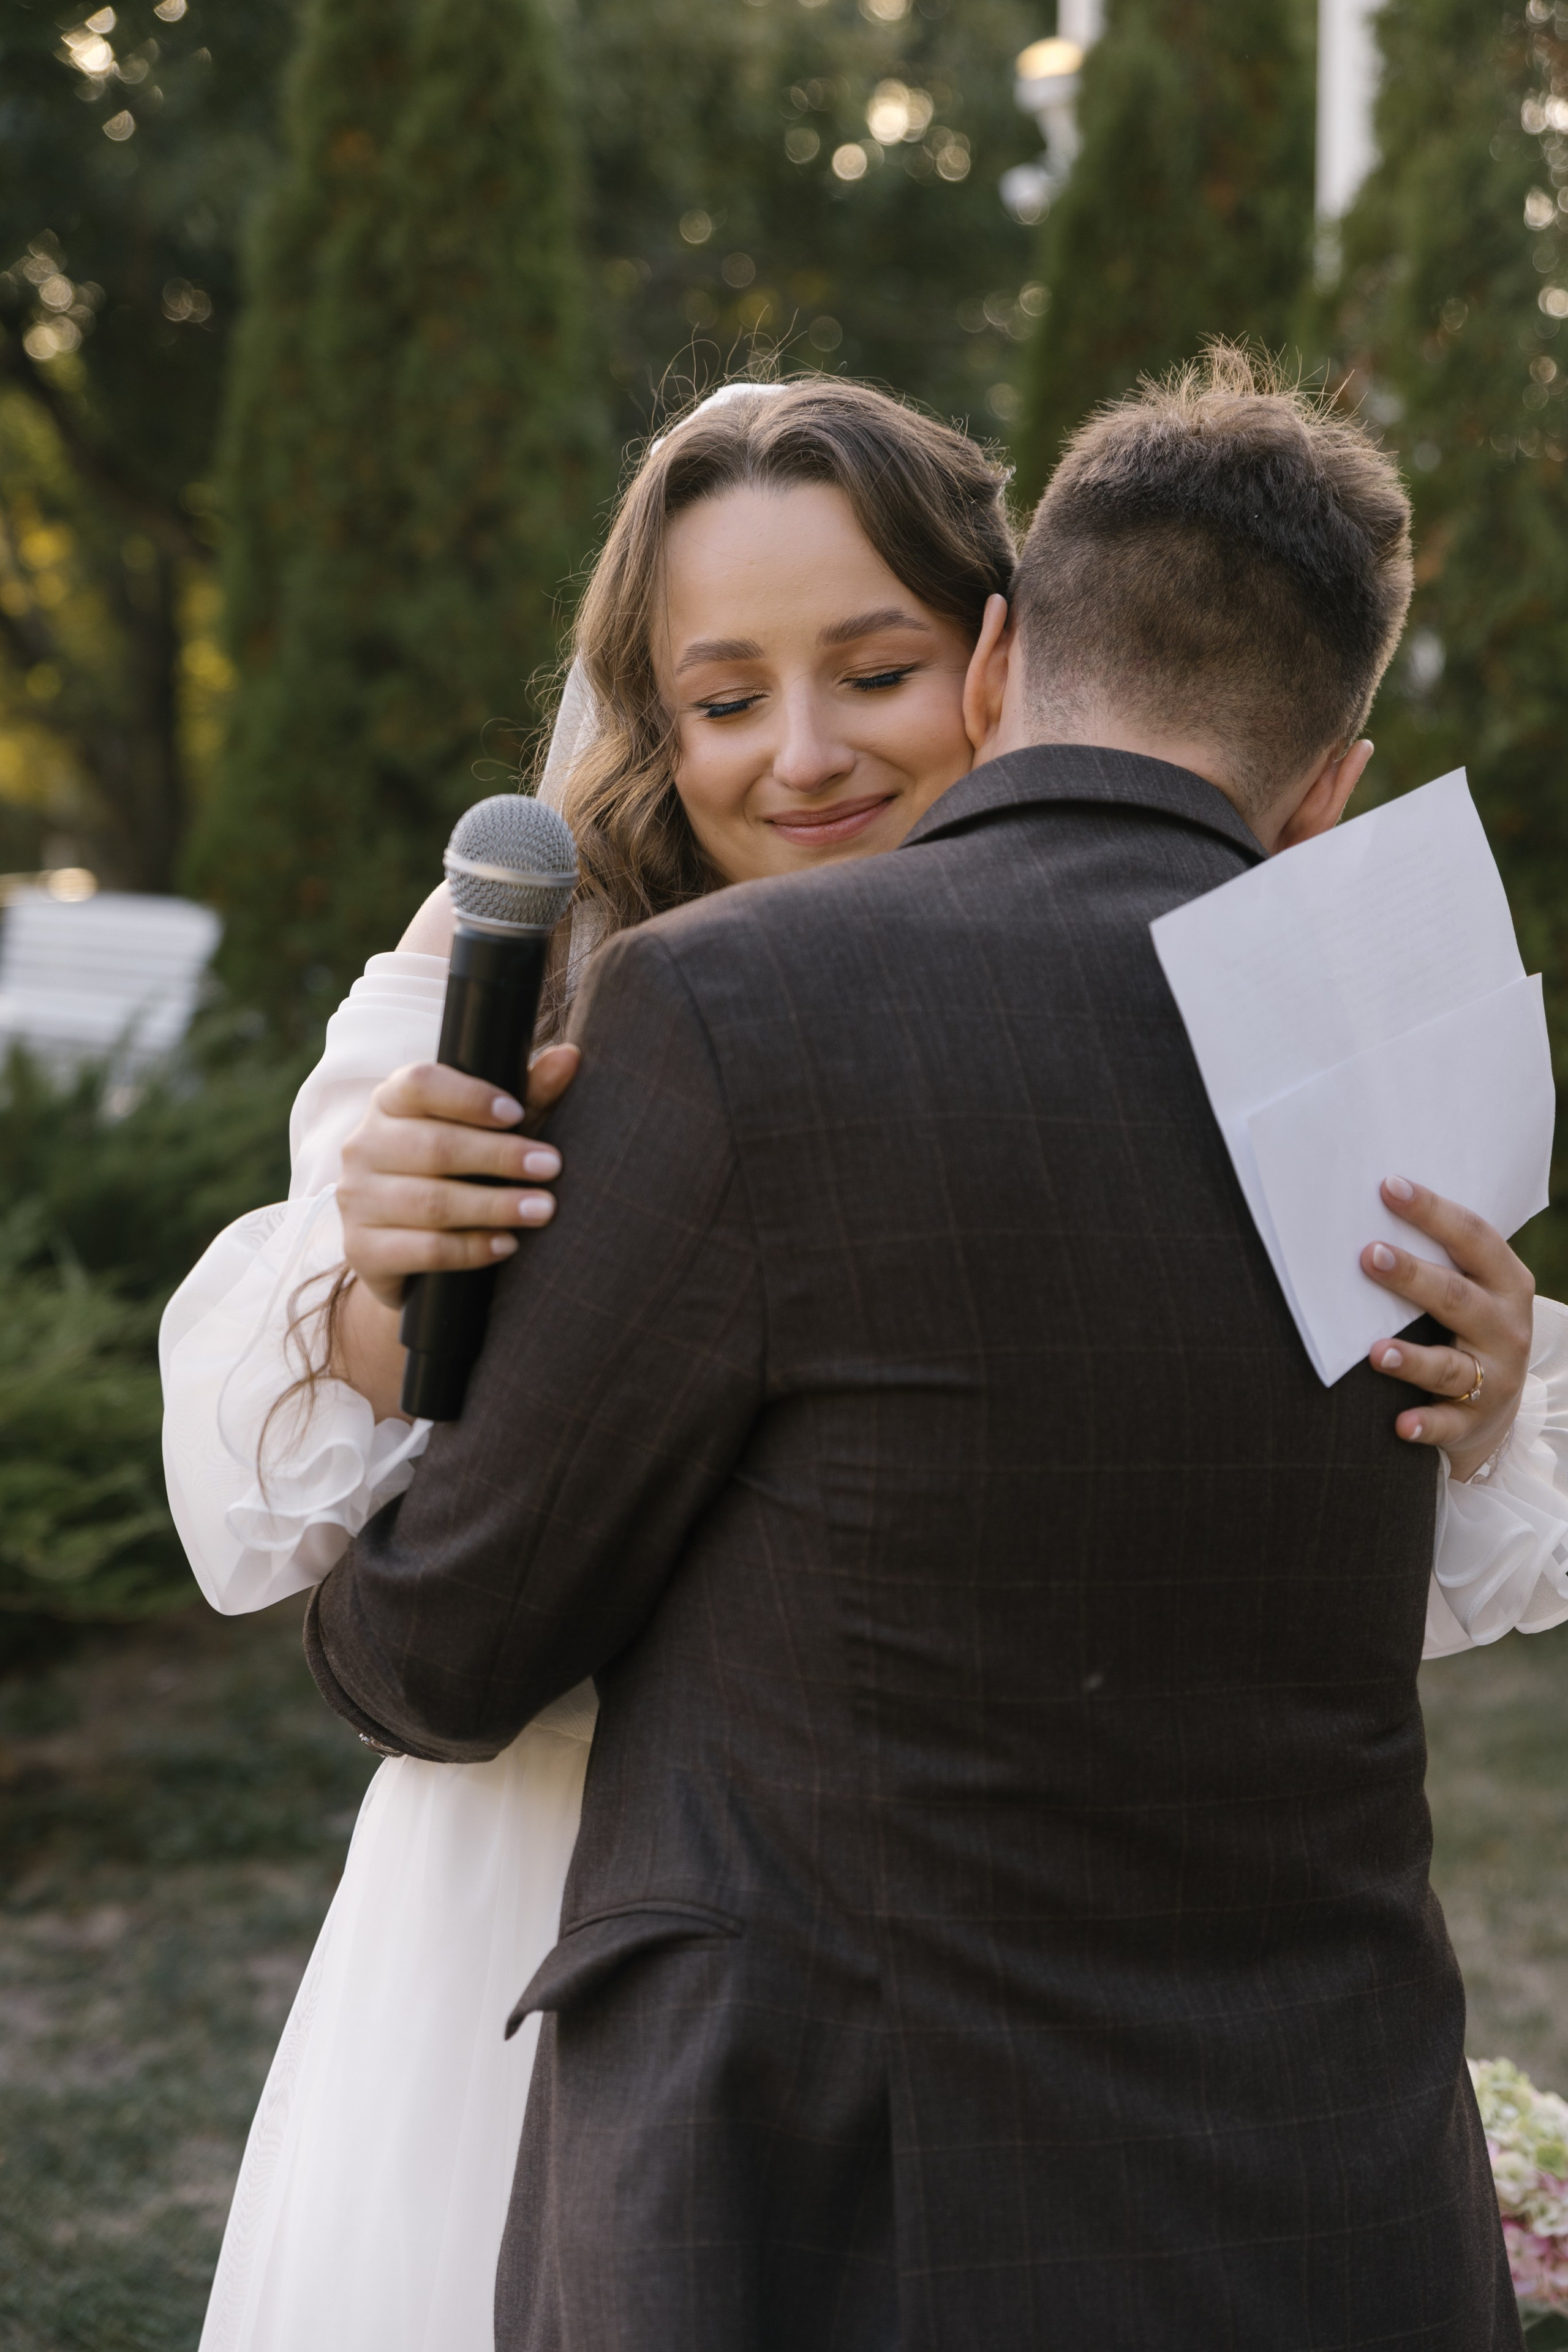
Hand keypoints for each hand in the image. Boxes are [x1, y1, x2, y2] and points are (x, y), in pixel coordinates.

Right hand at [337, 1045, 580, 1313]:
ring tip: (543, 1209)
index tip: (516, 1113)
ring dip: (495, 1206)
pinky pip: (424, 1248)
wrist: (408, 1253)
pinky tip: (507, 1245)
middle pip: (435, 1146)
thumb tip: (570, 1057)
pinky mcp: (362, 1249)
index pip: (420, 1084)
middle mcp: (364, 1145)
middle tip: (551, 1167)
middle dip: (500, 1157)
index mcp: (390, 1103)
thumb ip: (528, 1097)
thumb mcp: (492, 1134)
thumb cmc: (457, 1175)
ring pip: (432, 1201)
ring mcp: (357, 1199)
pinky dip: (471, 1249)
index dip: (469, 1096)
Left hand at [1363, 1177, 1534, 1481]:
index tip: (1387, 1186)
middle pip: (1457, 1297)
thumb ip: (1438, 1256)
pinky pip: (1448, 1423)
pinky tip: (1399, 1425)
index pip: (1473, 1238)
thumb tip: (1366, 1209)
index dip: (1432, 1212)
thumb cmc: (1467, 1325)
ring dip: (1412, 1359)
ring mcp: (1494, 1376)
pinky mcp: (1475, 1421)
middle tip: (1369, 1255)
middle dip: (1413, 1276)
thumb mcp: (1471, 1287)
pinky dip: (1425, 1424)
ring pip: (1450, 1366)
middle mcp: (1506, 1327)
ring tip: (1376, 1351)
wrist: (1496, 1406)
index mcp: (1506, 1281)